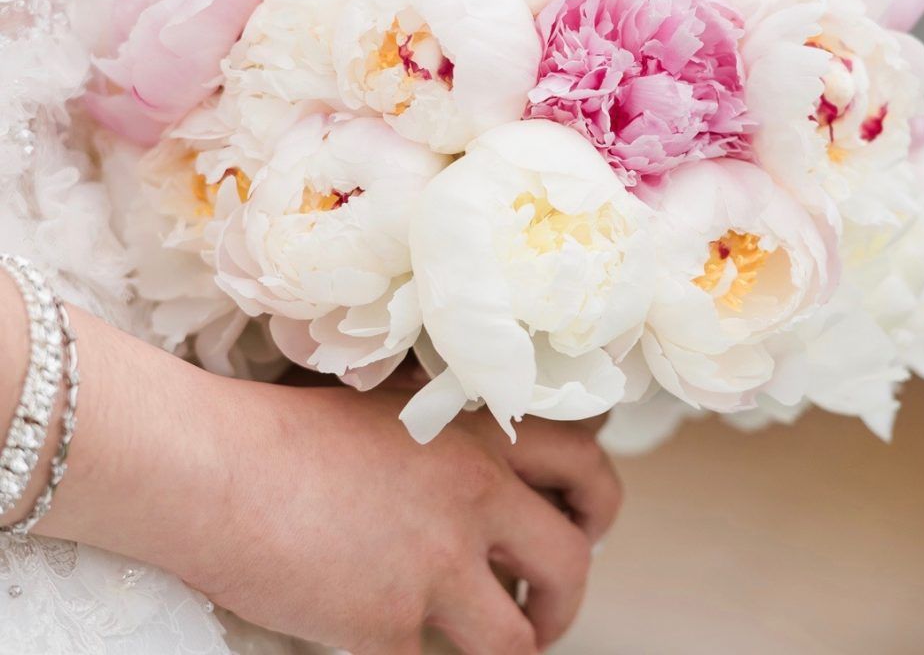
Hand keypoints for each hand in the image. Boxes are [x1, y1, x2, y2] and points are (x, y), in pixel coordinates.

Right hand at [20, 297, 622, 654]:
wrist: (213, 464)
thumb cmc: (290, 427)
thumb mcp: (393, 406)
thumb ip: (453, 433)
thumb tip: (495, 471)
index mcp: (478, 434)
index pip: (586, 465)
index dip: (596, 504)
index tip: (579, 525)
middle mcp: (474, 495)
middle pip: (573, 560)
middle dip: (569, 598)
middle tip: (543, 607)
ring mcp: (435, 564)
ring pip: (518, 640)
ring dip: (515, 648)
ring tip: (489, 644)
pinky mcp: (387, 624)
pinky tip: (397, 645)